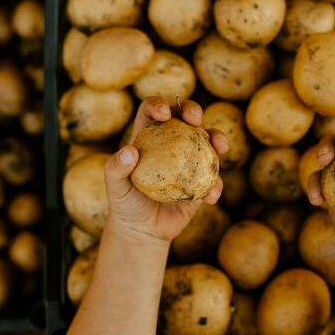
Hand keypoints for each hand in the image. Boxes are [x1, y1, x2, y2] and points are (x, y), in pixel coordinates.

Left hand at [103, 97, 228, 243]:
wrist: (142, 230)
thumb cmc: (125, 203)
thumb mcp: (115, 187)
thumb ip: (115, 168)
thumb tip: (131, 151)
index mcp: (149, 137)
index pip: (152, 111)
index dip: (159, 104)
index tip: (164, 114)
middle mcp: (171, 143)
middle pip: (185, 117)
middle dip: (193, 110)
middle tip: (194, 120)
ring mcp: (190, 160)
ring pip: (208, 141)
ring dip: (218, 138)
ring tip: (219, 147)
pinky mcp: (202, 182)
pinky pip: (214, 179)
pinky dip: (216, 185)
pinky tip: (210, 196)